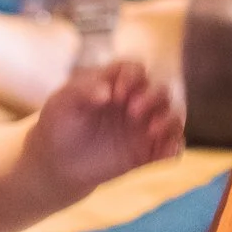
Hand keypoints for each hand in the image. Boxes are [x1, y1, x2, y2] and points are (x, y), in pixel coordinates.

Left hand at [25, 60, 184, 199]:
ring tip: (151, 131)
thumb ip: (81, 90)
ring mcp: (144, 126)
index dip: (132, 77)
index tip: (117, 93)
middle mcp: (135, 100)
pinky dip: (174, 148)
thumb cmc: (58, 124)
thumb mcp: (61, 103)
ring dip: (169, 120)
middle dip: (152, 96)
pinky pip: (172, 147)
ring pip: (172, 115)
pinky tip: (165, 154)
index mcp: (116, 82)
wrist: (57, 162)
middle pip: (159, 89)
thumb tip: (107, 92)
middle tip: (133, 111)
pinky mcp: (149, 151)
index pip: (135, 69)